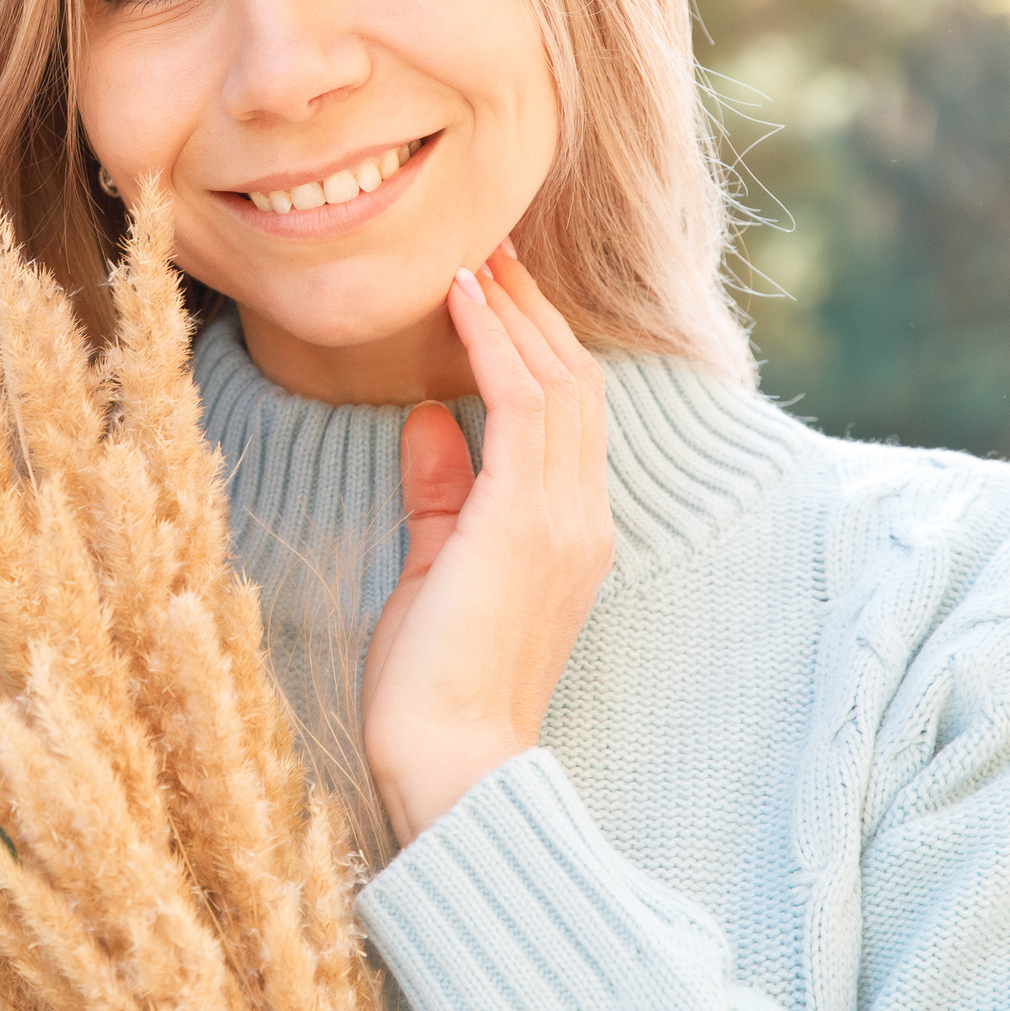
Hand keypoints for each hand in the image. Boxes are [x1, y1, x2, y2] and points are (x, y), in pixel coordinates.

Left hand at [360, 240, 612, 846]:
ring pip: (558, 381)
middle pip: (573, 382)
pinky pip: (524, 404)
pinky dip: (494, 342)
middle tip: (488, 247)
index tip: (490, 288)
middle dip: (531, 311)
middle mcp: (582, 517)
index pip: (566, 414)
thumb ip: (441, 490)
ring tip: (476, 256)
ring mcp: (564, 518)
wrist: (449, 763)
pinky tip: (461, 301)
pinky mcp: (527, 520)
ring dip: (514, 312)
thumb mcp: (434, 566)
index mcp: (568, 533)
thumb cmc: (432, 686)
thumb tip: (427, 414)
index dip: (533, 344)